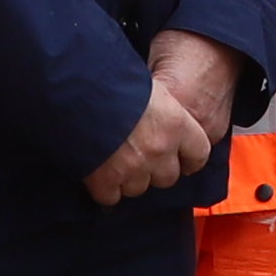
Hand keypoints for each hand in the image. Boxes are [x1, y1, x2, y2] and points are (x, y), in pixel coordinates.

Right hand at [83, 31, 245, 204]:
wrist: (77, 89)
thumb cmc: (111, 78)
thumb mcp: (148, 86)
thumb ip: (160, 109)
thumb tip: (155, 115)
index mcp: (176, 124)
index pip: (199, 153)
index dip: (189, 159)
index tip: (182, 159)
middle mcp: (159, 149)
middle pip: (168, 177)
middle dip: (155, 171)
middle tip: (140, 156)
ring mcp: (133, 168)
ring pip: (139, 188)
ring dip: (129, 179)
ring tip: (115, 161)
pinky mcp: (105, 180)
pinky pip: (111, 196)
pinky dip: (104, 189)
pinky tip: (98, 174)